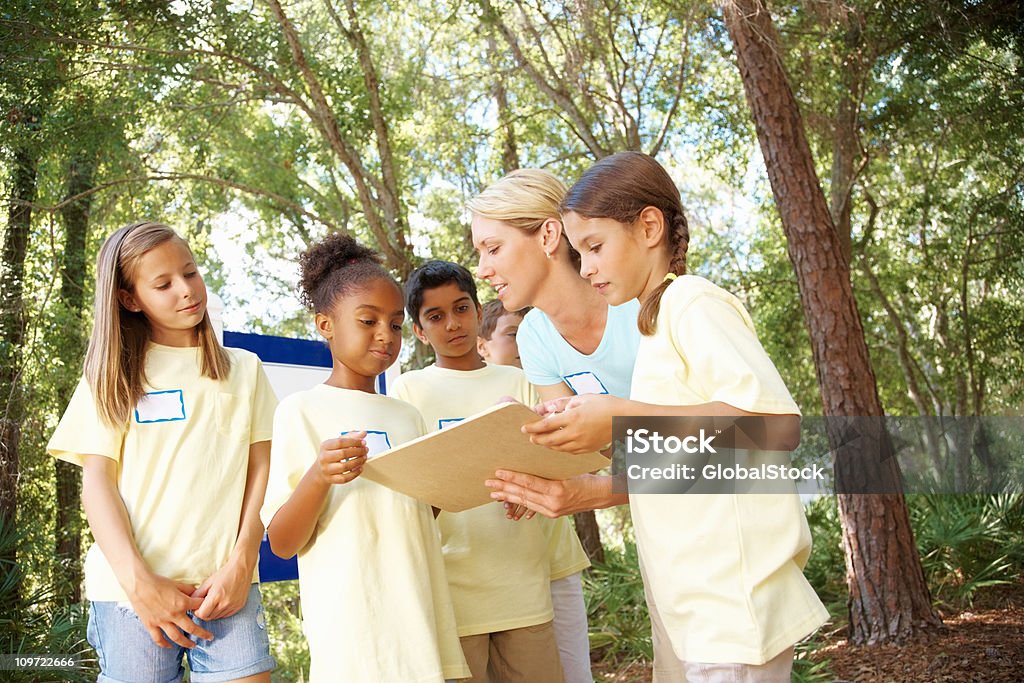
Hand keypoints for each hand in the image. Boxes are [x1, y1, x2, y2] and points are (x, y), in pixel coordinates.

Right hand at [126, 572, 212, 648]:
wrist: (139, 584)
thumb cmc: (158, 582)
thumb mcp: (177, 584)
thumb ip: (188, 590)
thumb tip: (197, 593)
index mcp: (182, 603)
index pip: (199, 608)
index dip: (205, 608)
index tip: (208, 611)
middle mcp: (174, 615)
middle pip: (191, 628)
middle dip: (202, 634)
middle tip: (210, 637)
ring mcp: (161, 622)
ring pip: (177, 637)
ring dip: (186, 643)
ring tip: (194, 646)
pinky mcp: (150, 625)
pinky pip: (158, 639)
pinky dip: (165, 644)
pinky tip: (170, 646)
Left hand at [192, 556, 252, 620]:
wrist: (242, 568)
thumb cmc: (224, 573)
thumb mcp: (208, 582)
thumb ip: (198, 594)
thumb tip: (191, 603)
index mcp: (216, 596)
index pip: (202, 614)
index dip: (197, 612)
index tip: (197, 607)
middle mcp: (225, 603)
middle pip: (209, 617)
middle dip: (204, 612)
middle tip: (204, 604)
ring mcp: (233, 606)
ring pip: (217, 617)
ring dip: (213, 612)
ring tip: (213, 602)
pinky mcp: (239, 606)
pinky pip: (226, 615)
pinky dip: (221, 612)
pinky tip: (221, 603)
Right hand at [316, 432, 367, 485]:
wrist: (321, 469)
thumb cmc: (332, 454)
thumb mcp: (338, 443)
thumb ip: (351, 437)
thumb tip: (363, 433)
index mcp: (325, 446)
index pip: (340, 442)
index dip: (354, 441)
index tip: (363, 442)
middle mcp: (324, 457)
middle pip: (343, 453)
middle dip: (358, 451)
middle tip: (365, 450)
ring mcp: (326, 469)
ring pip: (345, 466)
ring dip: (358, 462)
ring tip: (364, 458)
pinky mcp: (331, 479)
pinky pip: (345, 478)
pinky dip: (355, 473)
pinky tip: (360, 468)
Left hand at [486, 471, 604, 517]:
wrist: (598, 495)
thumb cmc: (585, 478)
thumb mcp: (567, 470)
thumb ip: (548, 470)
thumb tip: (528, 461)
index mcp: (556, 490)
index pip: (528, 482)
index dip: (512, 477)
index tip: (498, 472)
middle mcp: (552, 503)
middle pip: (523, 494)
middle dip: (503, 488)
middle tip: (488, 482)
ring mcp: (551, 511)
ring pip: (524, 502)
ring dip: (507, 496)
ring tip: (493, 492)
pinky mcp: (551, 514)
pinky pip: (531, 507)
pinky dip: (519, 502)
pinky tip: (509, 499)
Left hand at [522, 393, 623, 453]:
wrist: (625, 418)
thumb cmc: (604, 404)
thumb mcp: (582, 398)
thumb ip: (561, 403)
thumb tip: (544, 407)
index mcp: (574, 417)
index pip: (546, 425)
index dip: (533, 427)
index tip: (524, 428)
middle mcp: (576, 433)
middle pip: (549, 441)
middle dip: (537, 439)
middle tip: (530, 437)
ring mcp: (582, 443)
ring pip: (558, 448)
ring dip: (547, 445)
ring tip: (541, 441)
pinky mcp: (588, 449)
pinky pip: (569, 452)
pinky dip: (560, 448)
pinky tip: (557, 444)